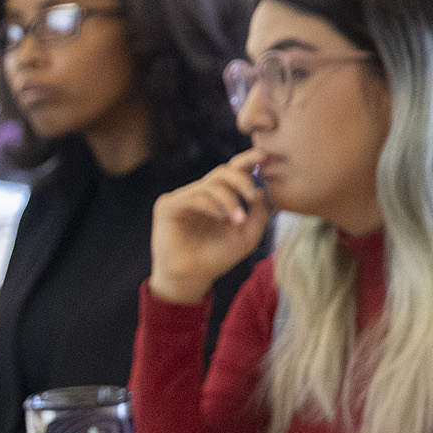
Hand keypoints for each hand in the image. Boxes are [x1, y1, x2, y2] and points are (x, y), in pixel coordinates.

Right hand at [150, 147, 272, 305]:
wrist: (192, 277)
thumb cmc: (217, 258)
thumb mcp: (247, 237)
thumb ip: (259, 215)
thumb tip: (261, 190)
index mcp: (218, 199)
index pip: (232, 172)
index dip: (247, 161)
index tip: (265, 155)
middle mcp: (200, 195)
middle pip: (223, 171)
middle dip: (242, 180)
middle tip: (252, 195)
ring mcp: (183, 198)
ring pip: (211, 184)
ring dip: (229, 199)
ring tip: (238, 220)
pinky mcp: (168, 205)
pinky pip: (195, 196)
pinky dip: (211, 205)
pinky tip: (219, 218)